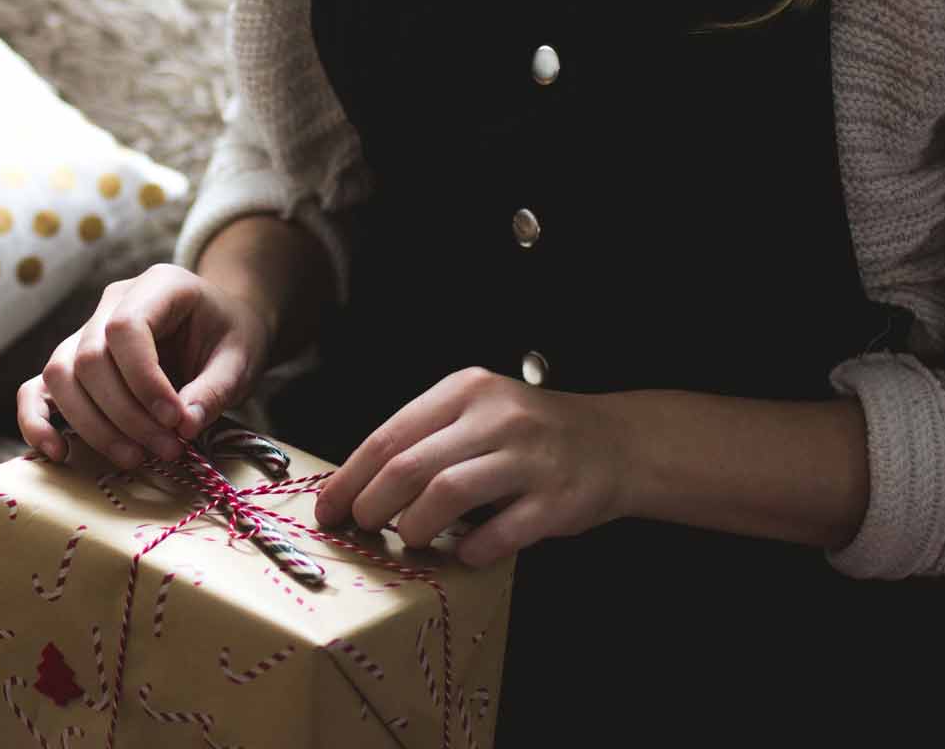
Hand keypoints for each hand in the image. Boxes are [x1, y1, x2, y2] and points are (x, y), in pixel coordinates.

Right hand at [17, 263, 272, 467]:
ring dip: (94, 427)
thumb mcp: (241, 360)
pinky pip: (37, 388)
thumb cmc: (230, 337)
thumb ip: (214, 390)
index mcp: (158, 285)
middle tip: (168, 450)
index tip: (176, 420)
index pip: (126, 328)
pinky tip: (57, 452)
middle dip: (126, 415)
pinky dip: (37, 421)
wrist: (221, 327)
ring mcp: (85, 331)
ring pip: (60, 376)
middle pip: (89, 358)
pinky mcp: (73, 363)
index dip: (144, 381)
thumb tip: (183, 426)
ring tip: (136, 458)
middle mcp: (112, 302)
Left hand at [314, 367, 637, 565]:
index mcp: (466, 391)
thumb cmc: (530, 435)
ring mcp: (530, 458)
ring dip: (416, 527)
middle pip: (409, 466)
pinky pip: (500, 533)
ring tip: (412, 539)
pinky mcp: (558, 499)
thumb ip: (425, 438)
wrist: (616, 443)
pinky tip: (465, 553)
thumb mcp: (477, 412)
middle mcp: (497, 417)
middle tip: (364, 528)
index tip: (328, 508)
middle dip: (373, 506)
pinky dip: (472, 550)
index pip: (389, 436)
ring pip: (447, 494)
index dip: (350, 478)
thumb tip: (356, 487)